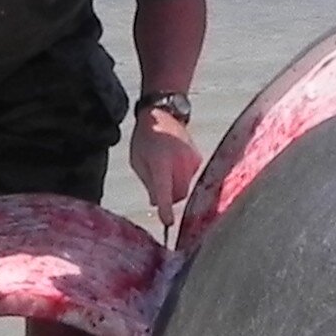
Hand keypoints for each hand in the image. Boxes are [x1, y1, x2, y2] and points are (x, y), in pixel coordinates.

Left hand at [129, 119, 199, 235]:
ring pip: (185, 188)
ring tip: (165, 168)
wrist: (164, 113)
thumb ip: (147, 182)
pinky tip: (175, 163)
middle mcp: (179, 162)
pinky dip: (182, 177)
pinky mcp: (198, 159)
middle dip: (169, 197)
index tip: (168, 222)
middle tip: (158, 186)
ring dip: (175, 186)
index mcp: (160, 162)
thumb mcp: (137, 161)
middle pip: (178, 194)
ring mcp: (191, 160)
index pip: (165, 190)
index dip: (166, 208)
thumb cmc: (146, 138)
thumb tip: (156, 203)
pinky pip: (190, 178)